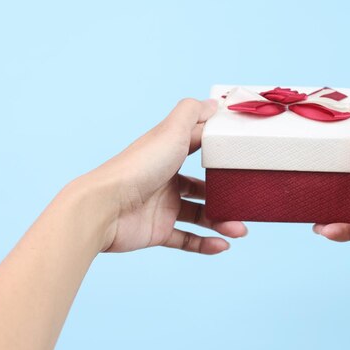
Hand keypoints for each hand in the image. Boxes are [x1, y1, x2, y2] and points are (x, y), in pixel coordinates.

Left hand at [73, 98, 246, 253]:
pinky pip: (187, 239)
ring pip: (200, 215)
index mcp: (168, 154)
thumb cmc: (138, 166)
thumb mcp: (171, 131)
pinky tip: (223, 245)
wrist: (104, 207)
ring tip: (240, 230)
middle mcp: (165, 180)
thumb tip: (214, 103)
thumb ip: (192, 113)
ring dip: (222, 222)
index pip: (200, 149)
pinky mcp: (157, 232)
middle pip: (203, 188)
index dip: (220, 152)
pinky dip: (205, 244)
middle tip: (245, 202)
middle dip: (226, 196)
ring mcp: (161, 207)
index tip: (244, 155)